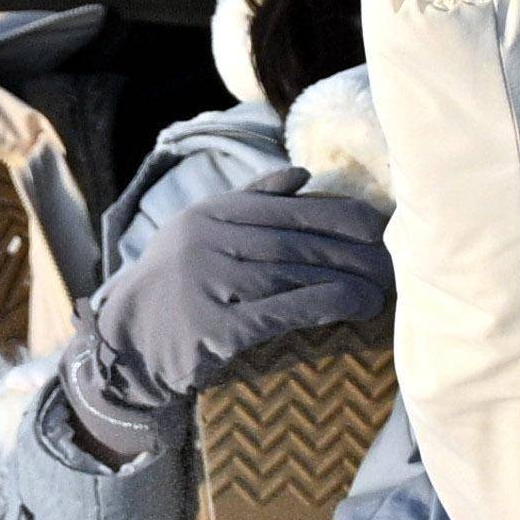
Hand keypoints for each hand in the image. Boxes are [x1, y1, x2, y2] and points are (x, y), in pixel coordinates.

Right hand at [59, 174, 392, 461]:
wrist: (125, 344)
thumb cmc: (172, 287)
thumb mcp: (199, 233)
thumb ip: (250, 202)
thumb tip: (303, 175)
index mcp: (210, 214)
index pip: (288, 209)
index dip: (340, 215)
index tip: (381, 226)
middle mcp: (207, 240)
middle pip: (297, 240)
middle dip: (352, 251)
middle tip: (394, 263)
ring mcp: (209, 281)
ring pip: (294, 272)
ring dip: (348, 278)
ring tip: (384, 289)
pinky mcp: (214, 326)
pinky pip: (283, 309)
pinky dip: (326, 304)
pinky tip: (357, 305)